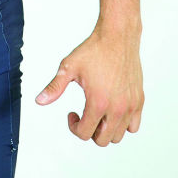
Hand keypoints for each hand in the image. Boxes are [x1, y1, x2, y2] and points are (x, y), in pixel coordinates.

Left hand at [35, 26, 143, 144]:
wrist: (117, 36)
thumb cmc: (94, 50)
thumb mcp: (69, 67)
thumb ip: (54, 87)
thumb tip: (39, 101)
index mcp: (98, 102)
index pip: (84, 133)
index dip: (73, 127)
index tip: (71, 113)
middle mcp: (117, 108)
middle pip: (102, 140)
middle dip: (89, 132)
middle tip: (84, 115)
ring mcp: (130, 105)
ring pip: (118, 136)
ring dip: (105, 130)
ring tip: (97, 113)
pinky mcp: (139, 100)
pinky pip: (133, 127)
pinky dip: (123, 125)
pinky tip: (112, 110)